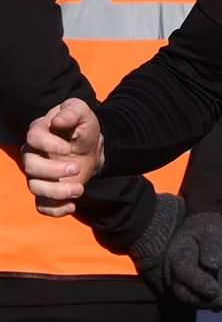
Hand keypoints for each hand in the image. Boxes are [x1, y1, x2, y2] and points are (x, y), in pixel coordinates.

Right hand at [23, 99, 104, 216]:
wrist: (91, 147)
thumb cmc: (82, 128)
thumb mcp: (83, 114)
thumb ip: (73, 111)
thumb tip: (57, 121)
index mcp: (39, 132)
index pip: (33, 138)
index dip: (48, 145)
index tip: (68, 148)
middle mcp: (33, 154)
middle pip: (30, 166)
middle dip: (53, 171)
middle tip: (76, 168)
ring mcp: (37, 175)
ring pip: (35, 187)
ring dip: (57, 192)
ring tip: (79, 189)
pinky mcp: (46, 190)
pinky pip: (42, 206)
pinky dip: (55, 209)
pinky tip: (72, 206)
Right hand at [162, 213, 221, 310]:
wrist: (203, 231)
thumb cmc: (208, 229)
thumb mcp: (212, 230)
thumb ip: (212, 246)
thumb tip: (213, 266)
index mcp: (177, 253)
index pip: (184, 272)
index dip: (199, 283)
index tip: (216, 291)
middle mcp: (175, 272)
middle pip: (186, 294)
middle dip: (210, 300)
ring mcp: (182, 283)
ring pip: (196, 300)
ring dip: (219, 303)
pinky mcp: (194, 290)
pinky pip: (204, 300)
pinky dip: (221, 301)